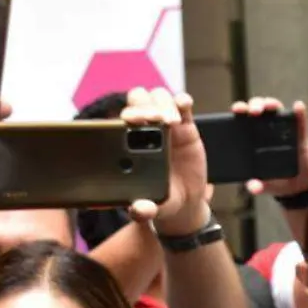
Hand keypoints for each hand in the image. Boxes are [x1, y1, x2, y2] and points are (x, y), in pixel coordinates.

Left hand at [120, 88, 208, 234]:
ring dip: (163, 104)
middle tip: (152, 120)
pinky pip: (182, 104)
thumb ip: (143, 210)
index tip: (132, 122)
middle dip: (143, 105)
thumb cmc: (162, 201)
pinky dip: (182, 100)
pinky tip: (183, 105)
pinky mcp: (186, 125)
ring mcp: (165, 124)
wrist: (186, 202)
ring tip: (171, 121)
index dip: (126, 115)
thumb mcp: (152, 208)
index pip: (121, 118)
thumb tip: (139, 210)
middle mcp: (144, 129)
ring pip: (158, 97)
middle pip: (138, 100)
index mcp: (128, 143)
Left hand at [232, 98, 307, 197]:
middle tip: (254, 111)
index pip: (244, 120)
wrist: (301, 184)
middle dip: (255, 105)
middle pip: (259, 109)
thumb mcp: (267, 185)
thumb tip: (252, 186)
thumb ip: (258, 186)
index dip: (240, 111)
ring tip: (271, 106)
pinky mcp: (300, 134)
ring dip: (272, 104)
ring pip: (276, 109)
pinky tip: (298, 107)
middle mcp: (267, 130)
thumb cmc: (279, 180)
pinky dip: (299, 113)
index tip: (236, 110)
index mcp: (254, 139)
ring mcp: (284, 130)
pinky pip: (300, 121)